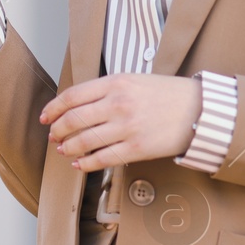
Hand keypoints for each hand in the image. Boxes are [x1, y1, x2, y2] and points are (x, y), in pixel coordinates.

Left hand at [39, 73, 202, 171]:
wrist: (199, 110)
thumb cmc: (166, 94)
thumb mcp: (133, 80)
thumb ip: (105, 90)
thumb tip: (76, 107)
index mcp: (115, 83)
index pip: (72, 96)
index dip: (53, 109)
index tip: (46, 117)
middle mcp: (118, 104)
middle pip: (73, 120)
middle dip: (57, 131)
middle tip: (53, 137)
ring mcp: (127, 127)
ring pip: (84, 141)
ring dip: (68, 147)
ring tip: (63, 150)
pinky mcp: (136, 148)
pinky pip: (102, 159)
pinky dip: (85, 163)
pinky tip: (78, 164)